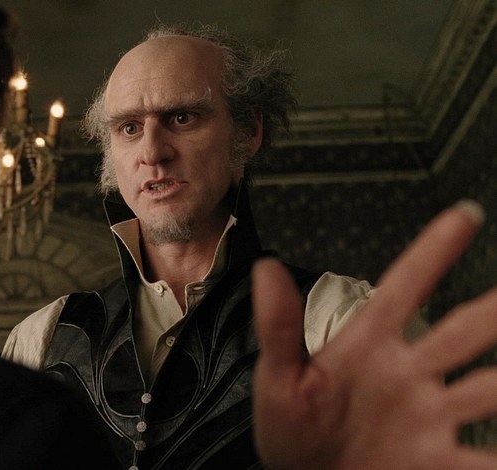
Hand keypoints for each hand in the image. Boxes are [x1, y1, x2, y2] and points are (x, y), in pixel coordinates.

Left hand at [252, 200, 496, 468]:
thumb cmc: (291, 432)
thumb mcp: (278, 379)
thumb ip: (278, 327)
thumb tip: (265, 268)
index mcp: (369, 346)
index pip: (405, 288)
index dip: (432, 252)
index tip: (464, 214)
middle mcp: (409, 374)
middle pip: (464, 331)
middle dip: (494, 309)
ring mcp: (430, 417)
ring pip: (489, 388)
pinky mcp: (440, 461)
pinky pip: (485, 459)